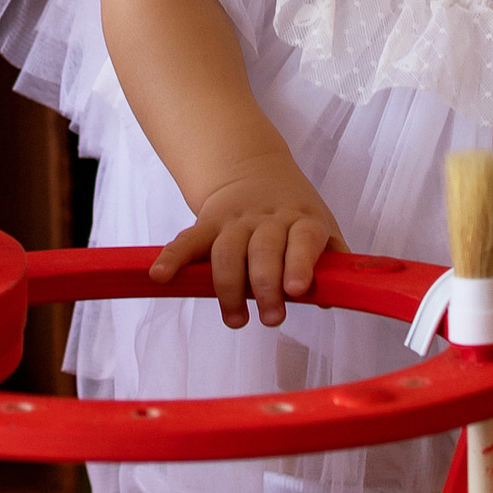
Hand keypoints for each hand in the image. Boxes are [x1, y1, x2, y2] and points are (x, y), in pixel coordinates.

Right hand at [151, 160, 340, 327]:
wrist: (253, 172)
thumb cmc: (293, 216)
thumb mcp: (322, 229)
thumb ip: (331, 262)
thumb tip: (331, 299)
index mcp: (301, 220)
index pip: (303, 238)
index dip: (301, 262)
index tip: (298, 289)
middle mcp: (268, 219)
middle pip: (264, 250)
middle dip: (266, 285)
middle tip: (272, 318)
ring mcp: (235, 221)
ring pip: (228, 251)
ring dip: (229, 287)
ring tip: (236, 320)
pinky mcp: (207, 225)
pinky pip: (188, 241)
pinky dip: (172, 258)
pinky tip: (160, 277)